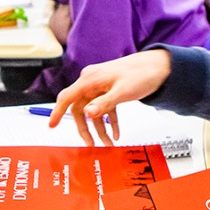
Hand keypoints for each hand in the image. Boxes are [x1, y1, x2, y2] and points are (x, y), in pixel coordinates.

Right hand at [49, 50, 171, 145]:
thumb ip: (104, 103)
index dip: (57, 112)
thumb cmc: (141, 73)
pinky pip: (103, 107)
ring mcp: (99, 85)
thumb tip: (88, 113)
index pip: (67, 97)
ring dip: (99, 128)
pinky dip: (109, 120)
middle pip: (79, 108)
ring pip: (92, 110)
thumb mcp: (123, 91)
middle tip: (91, 144)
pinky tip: (116, 132)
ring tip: (108, 142)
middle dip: (85, 128)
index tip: (51, 125)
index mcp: (90, 79)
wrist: (158, 66)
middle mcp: (91, 81)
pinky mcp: (108, 89)